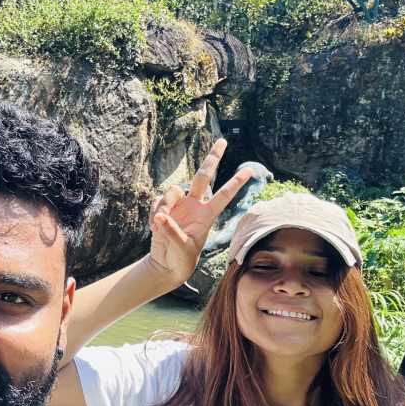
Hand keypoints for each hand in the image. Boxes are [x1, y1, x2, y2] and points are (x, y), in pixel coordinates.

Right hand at [147, 139, 252, 283]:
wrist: (166, 264)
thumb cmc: (180, 259)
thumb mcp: (180, 248)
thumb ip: (172, 231)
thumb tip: (161, 216)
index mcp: (206, 216)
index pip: (224, 196)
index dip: (236, 183)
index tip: (250, 171)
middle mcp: (195, 206)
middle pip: (203, 176)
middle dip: (212, 158)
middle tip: (223, 141)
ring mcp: (179, 205)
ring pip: (172, 191)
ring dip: (163, 206)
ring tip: (159, 227)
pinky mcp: (164, 208)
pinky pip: (157, 201)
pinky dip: (154, 214)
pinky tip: (154, 229)